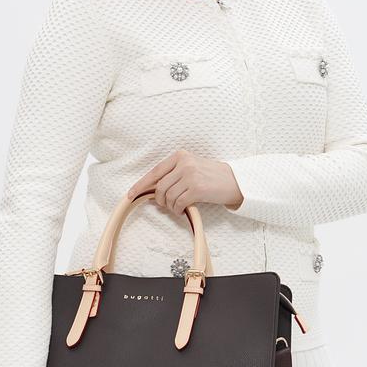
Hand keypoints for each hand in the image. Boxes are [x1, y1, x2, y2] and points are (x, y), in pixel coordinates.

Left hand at [126, 149, 243, 213]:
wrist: (235, 181)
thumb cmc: (212, 176)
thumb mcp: (192, 167)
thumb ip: (174, 174)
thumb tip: (153, 189)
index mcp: (180, 155)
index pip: (155, 171)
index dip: (141, 185)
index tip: (130, 194)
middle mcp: (184, 163)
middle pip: (160, 187)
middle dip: (160, 200)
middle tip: (167, 205)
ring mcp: (190, 175)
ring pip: (168, 197)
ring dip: (171, 207)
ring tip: (178, 207)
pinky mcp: (197, 188)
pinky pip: (178, 204)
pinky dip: (178, 210)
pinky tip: (184, 210)